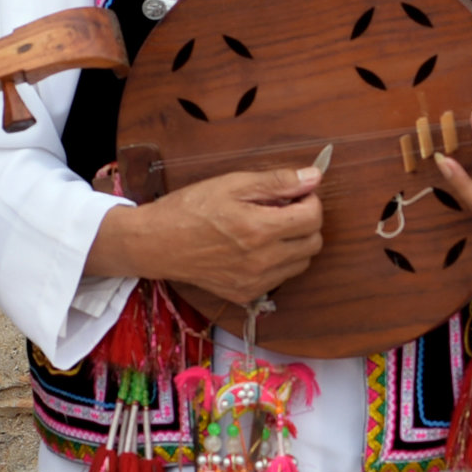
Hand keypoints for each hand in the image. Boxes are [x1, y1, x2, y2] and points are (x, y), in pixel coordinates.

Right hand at [83, 165, 323, 301]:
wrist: (157, 243)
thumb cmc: (190, 209)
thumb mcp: (232, 184)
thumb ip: (276, 182)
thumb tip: (313, 177)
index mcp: (260, 230)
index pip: (313, 217)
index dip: (310, 200)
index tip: (297, 194)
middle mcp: (262, 261)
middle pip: (313, 243)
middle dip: (306, 222)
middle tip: (282, 209)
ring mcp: (255, 282)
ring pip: (301, 263)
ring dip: (294, 244)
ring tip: (268, 229)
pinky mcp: (246, 294)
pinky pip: (280, 279)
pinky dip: (277, 262)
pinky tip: (255, 248)